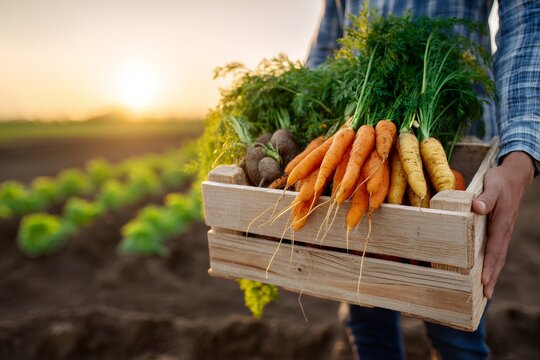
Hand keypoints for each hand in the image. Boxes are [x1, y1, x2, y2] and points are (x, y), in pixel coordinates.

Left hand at [472, 151, 534, 298]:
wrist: (513, 176)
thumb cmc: (499, 181)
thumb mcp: (491, 186)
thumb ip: (484, 198)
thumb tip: (476, 208)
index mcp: (501, 223)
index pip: (494, 248)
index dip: (489, 265)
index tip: (485, 280)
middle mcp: (504, 230)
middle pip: (498, 257)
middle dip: (492, 276)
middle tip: (486, 295)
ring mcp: (504, 231)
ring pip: (498, 255)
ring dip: (493, 272)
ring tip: (487, 291)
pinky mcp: (501, 230)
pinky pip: (497, 249)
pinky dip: (493, 262)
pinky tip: (487, 270)